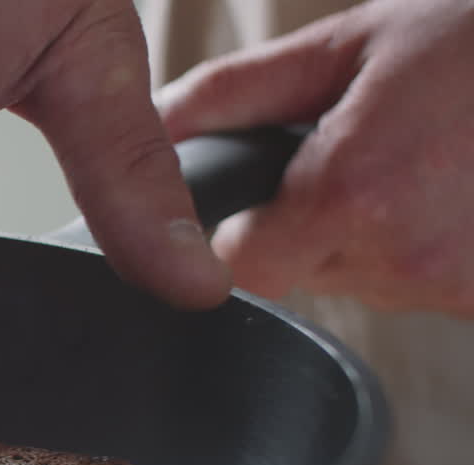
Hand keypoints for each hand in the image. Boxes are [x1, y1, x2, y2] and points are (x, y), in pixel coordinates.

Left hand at [158, 0, 473, 313]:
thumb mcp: (349, 44)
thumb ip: (234, 92)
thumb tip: (153, 121)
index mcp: (352, 193)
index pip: (239, 268)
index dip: (238, 232)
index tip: (260, 196)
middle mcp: (405, 258)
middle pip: (300, 276)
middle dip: (305, 226)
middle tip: (357, 154)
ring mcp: (457, 287)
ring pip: (364, 285)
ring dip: (370, 236)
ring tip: (417, 163)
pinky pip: (424, 287)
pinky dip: (424, 249)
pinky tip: (452, 191)